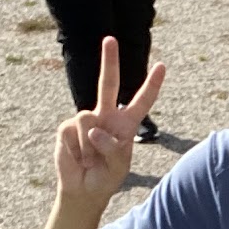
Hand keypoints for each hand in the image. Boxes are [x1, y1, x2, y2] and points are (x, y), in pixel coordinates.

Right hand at [53, 37, 164, 203]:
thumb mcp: (119, 167)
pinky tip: (78, 158)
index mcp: (126, 124)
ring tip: (90, 159)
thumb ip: (113, 148)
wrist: (83, 190)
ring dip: (90, 145)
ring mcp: (85, 120)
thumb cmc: (106, 177)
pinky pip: (72, 132)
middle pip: (108, 84)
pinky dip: (77, 149)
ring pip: (87, 119)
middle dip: (109, 61)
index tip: (162, 66)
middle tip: (110, 38)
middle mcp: (106, 116)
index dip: (151, 85)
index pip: (141, 101)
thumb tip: (94, 129)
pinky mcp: (66, 127)